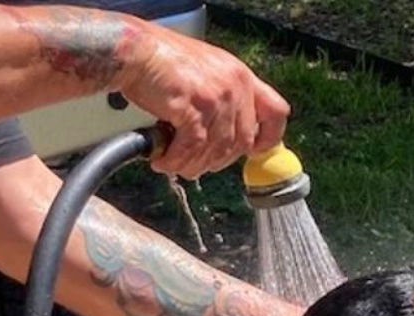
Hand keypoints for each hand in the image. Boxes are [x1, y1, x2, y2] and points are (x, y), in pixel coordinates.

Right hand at [120, 27, 289, 177]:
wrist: (136, 51)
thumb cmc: (165, 63)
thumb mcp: (208, 75)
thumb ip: (226, 102)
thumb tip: (229, 139)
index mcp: (242, 77)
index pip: (277, 114)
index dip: (268, 139)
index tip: (252, 153)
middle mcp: (235, 86)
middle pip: (242, 144)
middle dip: (216, 161)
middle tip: (194, 161)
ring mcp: (217, 97)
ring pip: (216, 152)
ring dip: (192, 164)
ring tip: (174, 163)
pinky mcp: (195, 108)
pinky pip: (192, 149)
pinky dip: (176, 161)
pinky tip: (163, 159)